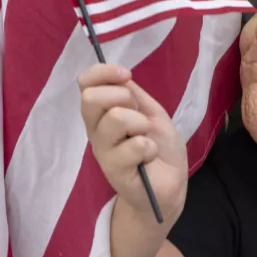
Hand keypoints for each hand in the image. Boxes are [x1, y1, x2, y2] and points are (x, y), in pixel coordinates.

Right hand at [79, 64, 188, 224]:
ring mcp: (103, 152)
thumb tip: (121, 75)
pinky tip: (149, 158)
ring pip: (116, 118)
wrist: (170, 184)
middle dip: (123, 98)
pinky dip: (150, 148)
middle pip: (91, 98)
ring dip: (140, 124)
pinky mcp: (114, 171)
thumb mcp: (151, 112)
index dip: (103, 73)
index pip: (85, 84)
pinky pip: (135, 145)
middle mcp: (96, 131)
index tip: (126, 74)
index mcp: (102, 114)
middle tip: (139, 117)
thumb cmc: (159, 146)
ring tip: (146, 139)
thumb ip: (134, 95)